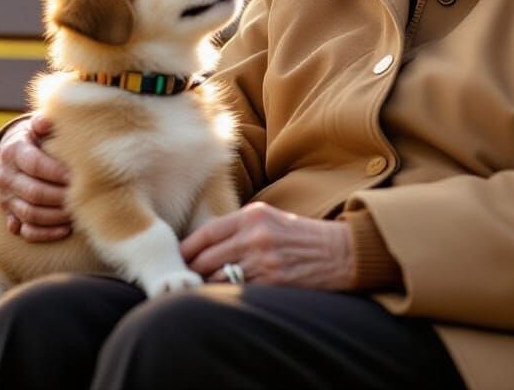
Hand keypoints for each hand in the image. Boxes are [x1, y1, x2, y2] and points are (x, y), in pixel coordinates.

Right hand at [0, 113, 71, 241]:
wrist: (11, 153)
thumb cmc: (35, 136)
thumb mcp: (36, 124)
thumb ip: (43, 121)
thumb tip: (47, 121)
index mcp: (13, 151)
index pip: (35, 164)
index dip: (58, 171)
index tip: (79, 173)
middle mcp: (5, 176)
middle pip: (34, 192)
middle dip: (61, 195)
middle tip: (84, 195)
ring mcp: (6, 198)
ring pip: (30, 213)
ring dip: (56, 216)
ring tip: (78, 212)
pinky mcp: (10, 214)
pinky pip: (25, 231)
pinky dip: (44, 233)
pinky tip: (65, 230)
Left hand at [181, 202, 354, 290]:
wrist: (338, 251)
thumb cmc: (299, 235)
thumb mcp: (269, 217)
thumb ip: (238, 226)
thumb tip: (204, 243)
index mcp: (253, 215)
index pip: (206, 233)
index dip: (186, 249)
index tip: (175, 259)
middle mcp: (255, 235)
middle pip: (206, 258)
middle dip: (191, 271)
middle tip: (180, 279)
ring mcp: (263, 260)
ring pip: (217, 278)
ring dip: (206, 287)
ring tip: (198, 291)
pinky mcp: (272, 283)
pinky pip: (237, 292)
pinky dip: (226, 296)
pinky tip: (222, 298)